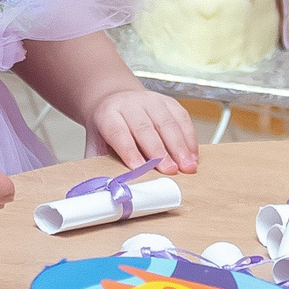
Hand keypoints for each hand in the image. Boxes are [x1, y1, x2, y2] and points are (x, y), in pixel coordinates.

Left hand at [83, 87, 200, 175]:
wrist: (115, 100)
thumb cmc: (108, 127)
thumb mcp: (96, 143)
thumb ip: (98, 164)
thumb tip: (104, 189)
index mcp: (109, 115)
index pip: (118, 133)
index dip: (129, 151)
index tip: (139, 168)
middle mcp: (130, 104)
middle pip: (145, 128)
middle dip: (159, 152)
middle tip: (170, 171)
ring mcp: (151, 101)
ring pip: (167, 122)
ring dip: (179, 147)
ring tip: (187, 166)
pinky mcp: (168, 102)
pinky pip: (182, 118)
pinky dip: (189, 138)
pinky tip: (192, 155)